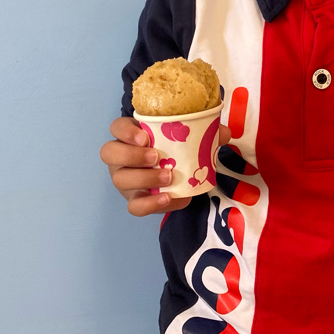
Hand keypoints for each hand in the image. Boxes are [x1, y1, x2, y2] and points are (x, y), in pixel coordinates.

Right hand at [100, 116, 231, 216]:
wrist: (176, 175)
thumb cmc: (175, 149)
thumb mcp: (187, 137)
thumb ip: (205, 132)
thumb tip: (224, 133)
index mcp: (131, 135)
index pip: (116, 127)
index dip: (125, 131)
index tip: (145, 136)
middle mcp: (121, 156)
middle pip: (109, 153)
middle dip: (131, 155)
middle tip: (155, 157)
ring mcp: (125, 179)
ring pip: (120, 180)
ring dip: (143, 179)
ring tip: (168, 177)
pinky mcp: (134, 199)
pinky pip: (134, 206)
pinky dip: (151, 203)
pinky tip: (167, 198)